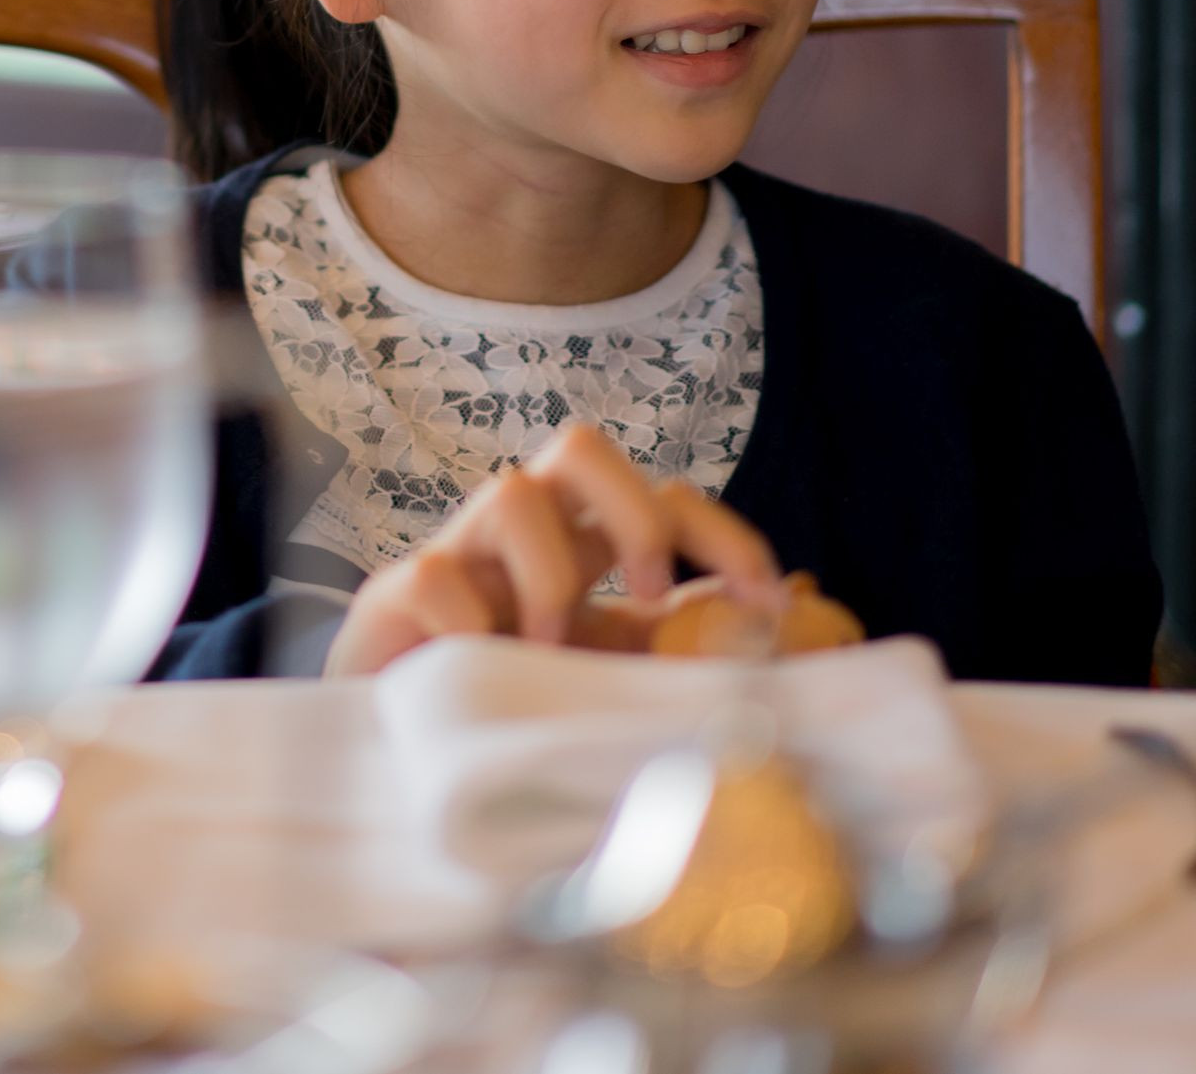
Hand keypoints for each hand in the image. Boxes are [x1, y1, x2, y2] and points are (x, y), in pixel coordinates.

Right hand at [321, 423, 783, 678]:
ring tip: (547, 651)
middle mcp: (523, 533)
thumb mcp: (613, 673)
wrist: (406, 746)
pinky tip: (479, 668)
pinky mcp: (398, 595)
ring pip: (511, 493)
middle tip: (646, 594)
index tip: (765, 597)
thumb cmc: (515, 697)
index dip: (721, 535)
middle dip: (631, 513)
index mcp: (583, 547)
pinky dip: (472, 626)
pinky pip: (436, 575)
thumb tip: (798, 610)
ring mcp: (459, 555)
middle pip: (581, 448)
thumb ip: (688, 644)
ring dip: (550, 579)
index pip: (662, 497)